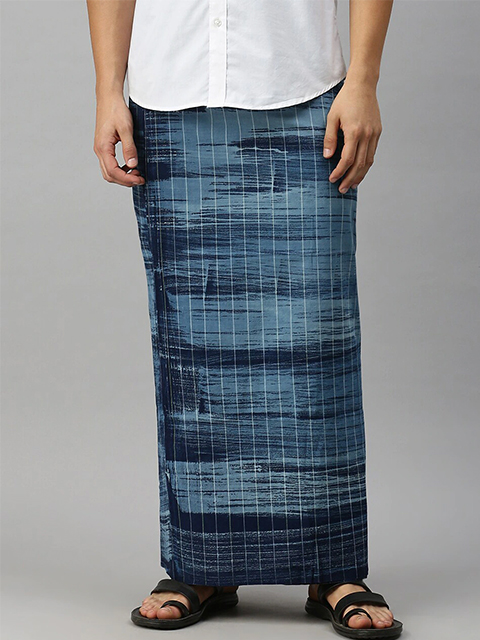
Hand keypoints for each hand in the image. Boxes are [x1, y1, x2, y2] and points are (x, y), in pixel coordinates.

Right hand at [93, 94, 144, 186]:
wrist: (109, 97)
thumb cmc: (116, 110)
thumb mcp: (126, 129)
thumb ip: (129, 148)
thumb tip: (133, 165)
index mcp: (103, 147)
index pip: (113, 172)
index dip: (127, 179)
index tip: (140, 179)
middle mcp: (99, 150)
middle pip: (109, 175)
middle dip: (125, 180)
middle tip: (140, 179)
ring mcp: (100, 148)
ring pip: (108, 171)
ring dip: (122, 176)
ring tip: (137, 174)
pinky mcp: (104, 146)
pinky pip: (110, 164)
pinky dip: (119, 169)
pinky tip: (130, 166)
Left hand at [323, 78, 381, 192]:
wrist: (363, 85)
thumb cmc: (344, 100)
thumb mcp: (331, 118)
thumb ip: (329, 138)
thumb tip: (327, 157)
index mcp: (354, 132)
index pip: (347, 159)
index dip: (339, 172)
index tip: (332, 179)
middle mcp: (367, 135)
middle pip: (359, 164)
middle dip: (350, 179)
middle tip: (342, 189)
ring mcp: (374, 134)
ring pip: (368, 161)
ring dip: (360, 175)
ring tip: (351, 185)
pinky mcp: (377, 132)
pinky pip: (372, 153)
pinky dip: (366, 164)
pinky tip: (359, 171)